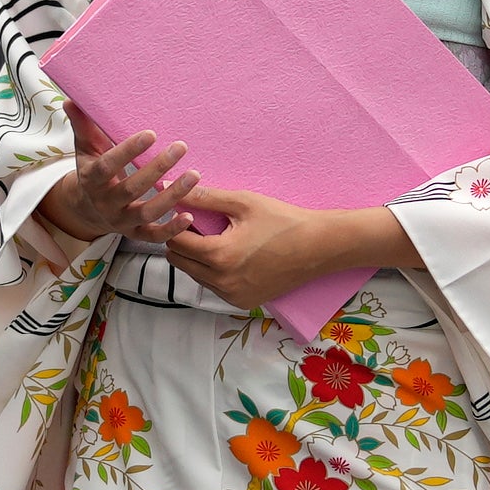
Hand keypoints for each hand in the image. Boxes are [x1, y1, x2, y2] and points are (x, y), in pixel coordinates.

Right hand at [32, 128, 200, 248]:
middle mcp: (105, 203)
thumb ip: (82, 125)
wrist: (86, 209)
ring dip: (172, 196)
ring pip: (147, 212)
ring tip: (194, 175)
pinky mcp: (135, 233)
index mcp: (91, 179)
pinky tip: (190, 215)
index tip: (151, 134)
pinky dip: (172, 230)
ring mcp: (121, 220)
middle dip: (157, 169)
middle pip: (132, 188)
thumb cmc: (92, 171)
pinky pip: (154, 236)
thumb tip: (71, 100)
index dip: (128, 151)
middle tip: (180, 147)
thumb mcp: (85, 148)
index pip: (108, 166)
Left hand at [158, 190, 398, 316]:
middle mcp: (222, 281)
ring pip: (194, 275)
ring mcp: (232, 296)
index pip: (175, 241)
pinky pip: (212, 287)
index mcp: (220, 255)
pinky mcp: (242, 302)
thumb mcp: (243, 203)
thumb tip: (170, 186)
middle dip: (182, 242)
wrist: (318, 247)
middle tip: (198, 225)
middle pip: (179, 261)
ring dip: (196, 258)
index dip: (175, 224)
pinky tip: (230, 256)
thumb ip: (204, 197)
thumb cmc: (282, 220)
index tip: (183, 212)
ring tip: (214, 238)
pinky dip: (212, 272)